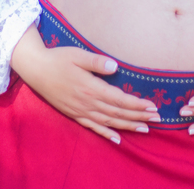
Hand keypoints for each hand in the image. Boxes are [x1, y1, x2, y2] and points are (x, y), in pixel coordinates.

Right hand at [11, 25, 157, 143]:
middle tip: (157, 119)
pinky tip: (117, 139)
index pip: (119, 99)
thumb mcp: (77, 54)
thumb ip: (96, 62)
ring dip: (127, 125)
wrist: (36, 69)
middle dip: (138, 116)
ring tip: (144, 128)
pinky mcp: (74, 114)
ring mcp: (80, 110)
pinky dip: (106, 133)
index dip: (137, 104)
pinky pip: (93, 127)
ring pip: (108, 121)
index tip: (153, 106)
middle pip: (117, 112)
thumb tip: (115, 66)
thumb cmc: (58, 58)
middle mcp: (87, 102)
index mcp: (90, 87)